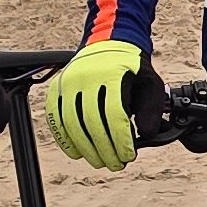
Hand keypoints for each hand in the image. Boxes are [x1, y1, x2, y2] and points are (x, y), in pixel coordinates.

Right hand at [47, 38, 150, 170]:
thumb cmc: (132, 69)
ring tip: (99, 161)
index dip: (121, 139)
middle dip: (104, 149)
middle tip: (115, 164)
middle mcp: (86, 77)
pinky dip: (64, 138)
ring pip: (72, 123)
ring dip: (85, 148)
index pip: (115, 114)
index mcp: (112, 74)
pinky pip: (55, 118)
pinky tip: (76, 152)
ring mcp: (68, 82)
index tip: (128, 155)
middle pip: (92, 122)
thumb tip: (146, 134)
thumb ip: (151, 109)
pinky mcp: (56, 88)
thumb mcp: (151, 84)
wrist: (110, 42)